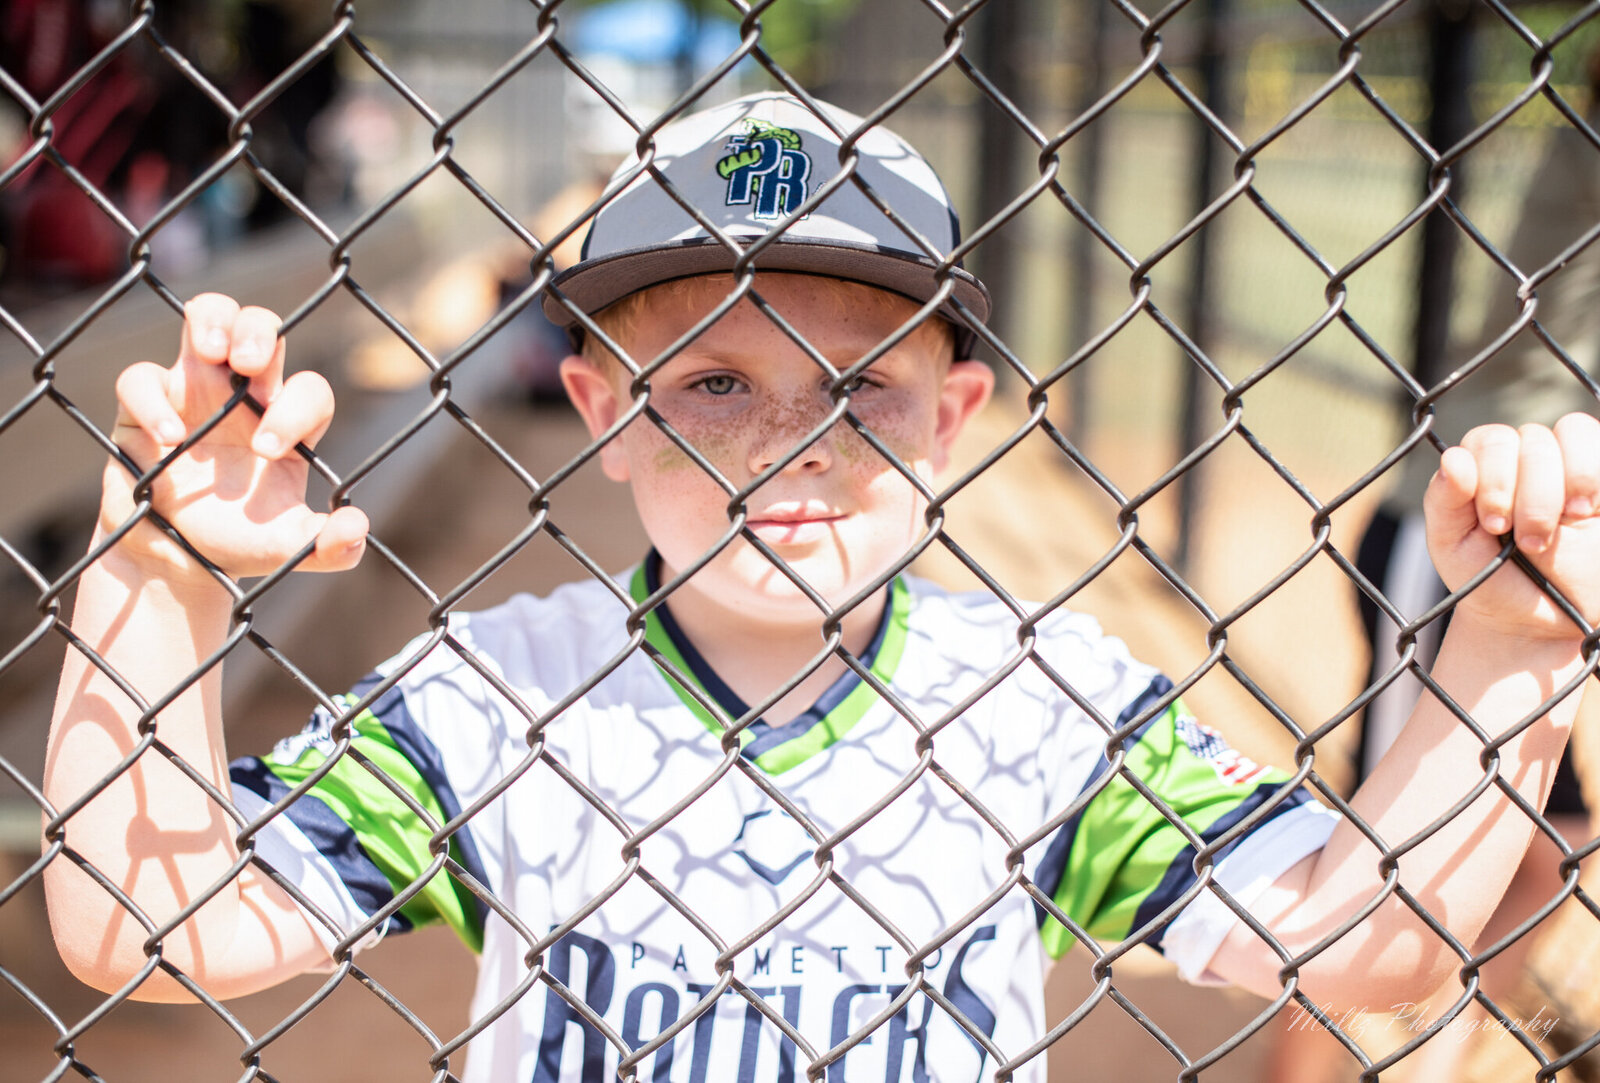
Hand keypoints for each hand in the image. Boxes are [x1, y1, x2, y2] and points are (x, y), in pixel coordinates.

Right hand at [103, 293, 367, 581]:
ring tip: (215, 351)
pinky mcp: (145, 405)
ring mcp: (194, 391)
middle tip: (249, 364)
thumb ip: (330, 546)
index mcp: (287, 420)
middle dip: (258, 330)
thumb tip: (357, 528)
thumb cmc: (240, 541)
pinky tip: (169, 437)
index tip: (270, 450)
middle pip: (260, 327)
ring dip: (213, 320)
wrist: (178, 559)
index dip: (296, 407)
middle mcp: (245, 394)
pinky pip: (141, 378)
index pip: (307, 389)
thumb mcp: (289, 548)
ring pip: (206, 318)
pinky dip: (151, 398)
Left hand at [1425, 412, 1599, 641]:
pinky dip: (1592, 473)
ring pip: (1570, 431)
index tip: (1494, 526)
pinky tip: (1586, 510)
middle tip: (1526, 542)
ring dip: (1567, 481)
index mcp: (1480, 465)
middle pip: (1530, 440)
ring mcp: (1566, 464)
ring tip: (1563, 524)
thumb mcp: (1451, 546)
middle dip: (1529, 495)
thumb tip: (1453, 457)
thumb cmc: (1485, 579)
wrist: (1535, 622)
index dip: (1493, 478)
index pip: (1490, 439)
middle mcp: (1523, 457)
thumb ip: (1444, 501)